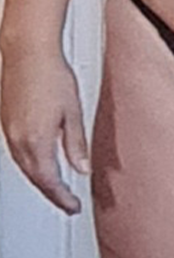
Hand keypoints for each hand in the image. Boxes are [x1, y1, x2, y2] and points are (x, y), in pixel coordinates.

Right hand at [0, 48, 90, 214]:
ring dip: (39, 179)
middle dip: (51, 193)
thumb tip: (82, 169)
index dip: (62, 198)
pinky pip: (16, 152)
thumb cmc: (51, 74)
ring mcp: (8, 130)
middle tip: (66, 202)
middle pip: (34, 178)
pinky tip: (39, 162)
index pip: (49, 182)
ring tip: (55, 186)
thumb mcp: (73, 112)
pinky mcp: (5, 121)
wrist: (27, 51)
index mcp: (37, 141)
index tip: (73, 206)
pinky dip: (29, 163)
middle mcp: (18, 139)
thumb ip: (76, 145)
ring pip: (23, 166)